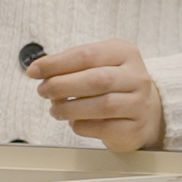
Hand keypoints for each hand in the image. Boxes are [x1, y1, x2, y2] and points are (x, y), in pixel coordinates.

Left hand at [26, 40, 165, 151]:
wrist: (146, 112)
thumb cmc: (114, 86)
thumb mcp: (98, 65)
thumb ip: (72, 65)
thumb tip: (40, 70)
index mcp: (125, 53)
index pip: (88, 54)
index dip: (57, 63)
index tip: (35, 71)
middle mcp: (136, 77)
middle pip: (96, 79)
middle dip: (62, 85)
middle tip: (43, 91)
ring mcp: (139, 104)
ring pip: (102, 105)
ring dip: (69, 108)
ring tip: (56, 109)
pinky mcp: (135, 128)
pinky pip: (104, 128)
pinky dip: (81, 125)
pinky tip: (74, 122)